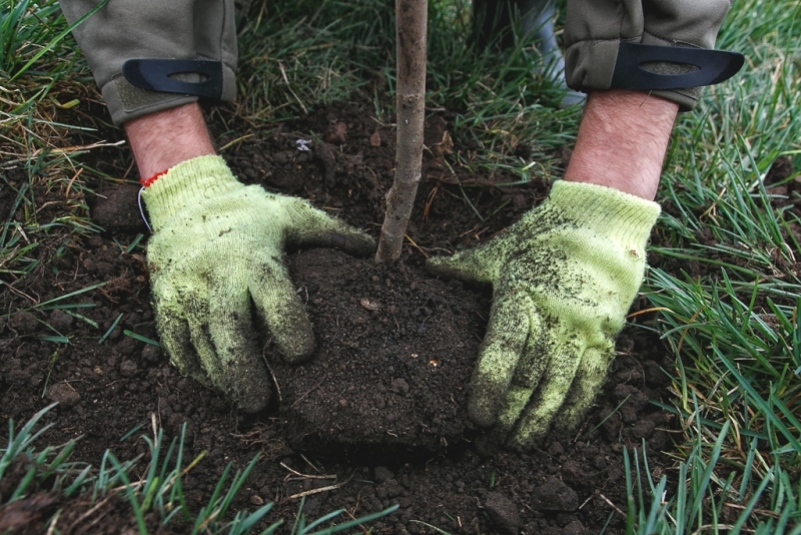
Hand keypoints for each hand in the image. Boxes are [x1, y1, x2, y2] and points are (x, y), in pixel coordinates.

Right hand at [142, 155, 374, 412]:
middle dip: (244, 371)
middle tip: (263, 403)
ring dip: (223, 379)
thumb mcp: (291, 213)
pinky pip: (177, 348)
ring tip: (248, 402)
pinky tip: (219, 384)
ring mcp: (185, 294)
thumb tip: (370, 251)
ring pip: (202, 346)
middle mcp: (214, 277)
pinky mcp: (164, 306)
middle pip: (228, 331)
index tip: (304, 353)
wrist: (184, 203)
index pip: (271, 293)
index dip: (288, 324)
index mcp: (251, 255)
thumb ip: (330, 232)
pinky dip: (197, 371)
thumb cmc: (249, 215)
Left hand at [427, 180, 659, 448]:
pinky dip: (575, 410)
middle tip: (488, 444)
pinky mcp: (605, 337)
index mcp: (520, 293)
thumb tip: (429, 269)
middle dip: (508, 415)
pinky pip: (591, 381)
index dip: (490, 386)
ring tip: (517, 446)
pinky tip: (559, 432)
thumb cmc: (543, 235)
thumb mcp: (501, 249)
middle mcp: (553, 315)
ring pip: (559, 386)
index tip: (477, 418)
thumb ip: (466, 267)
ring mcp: (582, 328)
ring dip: (538, 421)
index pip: (504, 348)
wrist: (604, 222)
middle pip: (529, 376)